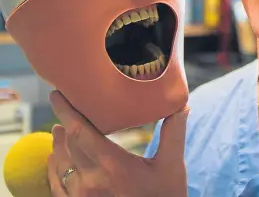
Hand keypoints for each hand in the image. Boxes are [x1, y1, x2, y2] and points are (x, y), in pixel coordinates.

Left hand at [48, 90, 188, 196]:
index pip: (80, 132)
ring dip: (58, 145)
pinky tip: (54, 160)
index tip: (57, 95)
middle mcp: (92, 181)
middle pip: (69, 145)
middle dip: (64, 123)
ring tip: (58, 130)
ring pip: (61, 165)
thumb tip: (181, 105)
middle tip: (63, 106)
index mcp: (113, 165)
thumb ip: (174, 133)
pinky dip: (54, 170)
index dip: (66, 111)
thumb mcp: (172, 166)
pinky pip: (57, 187)